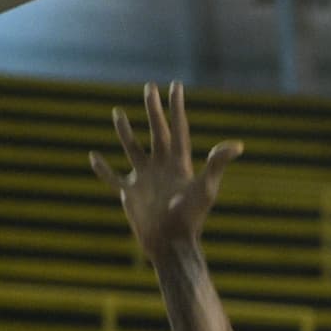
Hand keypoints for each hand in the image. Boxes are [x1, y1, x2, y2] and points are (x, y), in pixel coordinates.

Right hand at [90, 81, 242, 258]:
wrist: (172, 244)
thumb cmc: (191, 218)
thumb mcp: (206, 189)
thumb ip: (217, 164)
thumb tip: (237, 145)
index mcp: (180, 164)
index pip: (178, 129)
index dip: (177, 108)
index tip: (175, 86)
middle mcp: (162, 168)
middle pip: (157, 132)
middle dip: (153, 110)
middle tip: (149, 87)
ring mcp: (145, 180)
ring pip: (133, 149)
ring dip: (125, 132)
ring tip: (117, 112)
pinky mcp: (130, 195)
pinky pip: (112, 178)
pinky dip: (102, 169)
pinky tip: (93, 156)